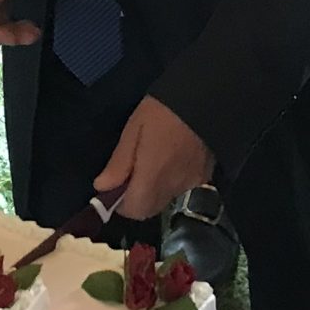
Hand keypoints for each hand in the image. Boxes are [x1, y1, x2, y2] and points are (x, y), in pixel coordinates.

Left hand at [95, 96, 214, 222]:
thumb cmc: (163, 111)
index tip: (117, 184)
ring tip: (154, 162)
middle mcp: (173, 187)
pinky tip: (172, 161)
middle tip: (133, 171)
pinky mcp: (206, 177)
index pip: (133, 211)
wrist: (207, 98)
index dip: (121, 202)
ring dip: (154, 191)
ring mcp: (192, 184)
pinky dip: (172, 184)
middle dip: (137, 198)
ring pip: (166, 201)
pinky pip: (183, 190)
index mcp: (152, 177)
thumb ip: (119, 163)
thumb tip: (102, 187)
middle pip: (150, 210)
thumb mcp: (133, 130)